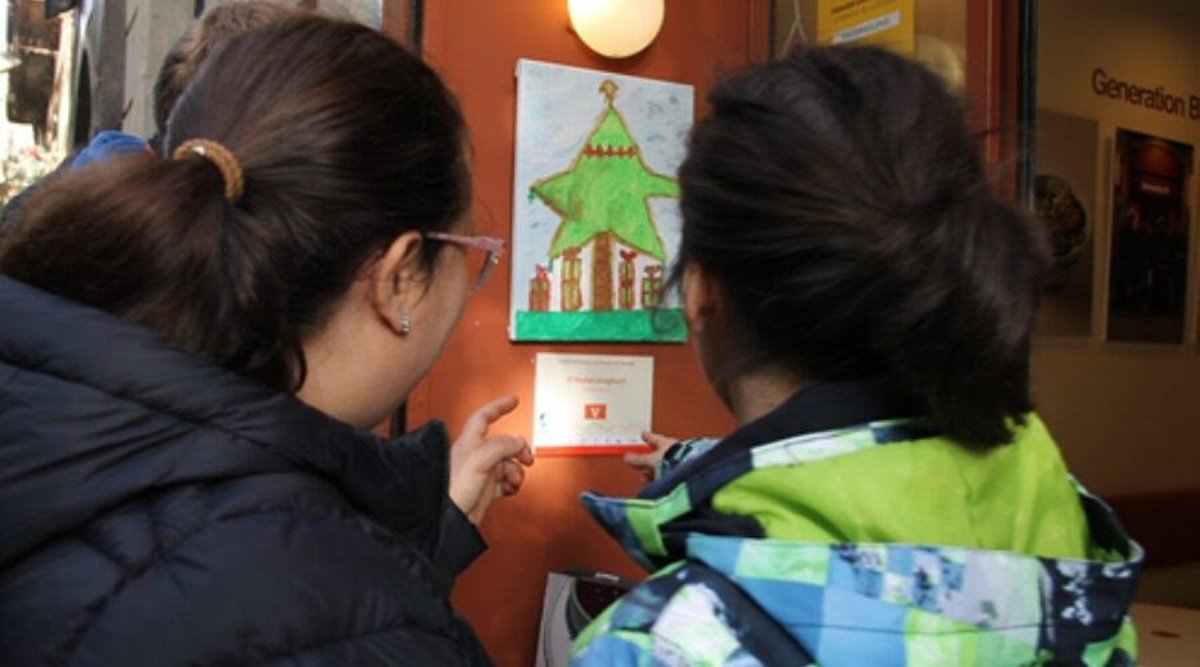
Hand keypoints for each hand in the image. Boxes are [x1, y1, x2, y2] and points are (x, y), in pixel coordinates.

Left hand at [449, 395, 534, 524]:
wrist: (450, 523)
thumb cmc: (453, 492)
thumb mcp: (478, 462)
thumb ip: (500, 447)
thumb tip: (516, 442)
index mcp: (468, 444)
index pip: (483, 417)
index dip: (498, 406)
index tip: (513, 400)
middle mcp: (474, 456)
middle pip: (503, 443)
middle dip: (518, 449)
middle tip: (526, 457)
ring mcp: (481, 473)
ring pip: (507, 463)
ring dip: (516, 470)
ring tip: (514, 479)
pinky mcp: (486, 490)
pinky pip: (506, 481)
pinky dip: (513, 483)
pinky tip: (511, 488)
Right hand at [624, 431, 678, 482]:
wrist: (688, 472)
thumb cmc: (672, 460)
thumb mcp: (651, 460)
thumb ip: (639, 459)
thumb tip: (627, 457)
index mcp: (666, 443)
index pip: (654, 438)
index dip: (647, 437)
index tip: (643, 435)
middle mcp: (674, 450)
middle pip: (658, 453)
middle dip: (648, 460)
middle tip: (640, 465)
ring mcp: (679, 461)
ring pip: (664, 464)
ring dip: (655, 471)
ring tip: (647, 479)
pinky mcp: (682, 472)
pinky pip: (669, 473)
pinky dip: (662, 477)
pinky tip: (657, 483)